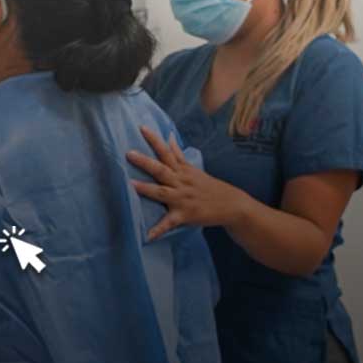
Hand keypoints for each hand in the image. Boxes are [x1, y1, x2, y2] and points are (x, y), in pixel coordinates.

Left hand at [126, 125, 252, 240]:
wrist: (233, 205)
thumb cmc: (208, 186)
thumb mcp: (193, 168)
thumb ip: (178, 154)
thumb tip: (168, 136)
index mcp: (182, 170)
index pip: (166, 151)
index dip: (155, 140)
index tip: (141, 127)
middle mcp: (181, 182)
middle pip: (161, 169)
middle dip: (145, 162)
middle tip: (129, 153)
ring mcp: (182, 199)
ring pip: (162, 192)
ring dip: (146, 189)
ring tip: (130, 185)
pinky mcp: (185, 215)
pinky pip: (169, 223)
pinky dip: (158, 229)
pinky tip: (147, 236)